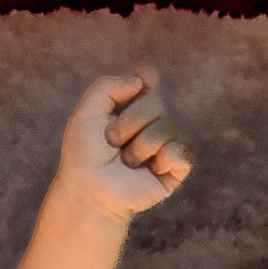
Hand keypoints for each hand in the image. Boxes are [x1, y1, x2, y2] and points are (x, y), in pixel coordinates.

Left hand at [57, 67, 191, 219]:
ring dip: (139, 146)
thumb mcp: (86, 114)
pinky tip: (151, 168)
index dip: (145, 81)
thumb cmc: (84, 154)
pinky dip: (166, 157)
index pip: (146, 83)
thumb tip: (142, 79)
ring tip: (125, 161)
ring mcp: (163, 145)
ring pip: (167, 128)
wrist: (89, 189)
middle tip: (111, 142)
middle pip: (155, 104)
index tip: (141, 83)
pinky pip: (183, 152)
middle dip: (129, 122)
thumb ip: (107, 87)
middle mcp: (148, 123)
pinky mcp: (174, 168)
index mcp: (128, 108)